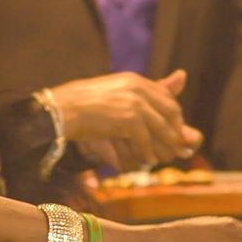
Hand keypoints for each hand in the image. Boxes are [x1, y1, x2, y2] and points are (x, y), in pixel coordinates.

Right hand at [50, 69, 200, 171]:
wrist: (65, 109)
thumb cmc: (84, 104)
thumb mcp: (114, 94)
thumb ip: (138, 94)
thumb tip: (174, 83)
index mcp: (135, 81)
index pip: (166, 96)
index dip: (174, 115)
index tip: (175, 130)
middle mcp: (139, 88)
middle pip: (171, 110)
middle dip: (176, 130)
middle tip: (176, 147)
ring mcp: (135, 102)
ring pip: (161, 127)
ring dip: (164, 145)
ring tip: (164, 158)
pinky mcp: (128, 118)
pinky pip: (145, 139)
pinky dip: (147, 152)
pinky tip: (147, 161)